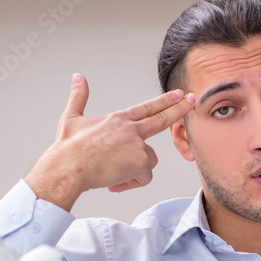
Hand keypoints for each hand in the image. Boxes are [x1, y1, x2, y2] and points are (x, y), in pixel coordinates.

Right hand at [25, 73, 195, 211]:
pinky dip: (132, 182)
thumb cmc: (68, 147)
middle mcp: (131, 129)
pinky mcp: (140, 162)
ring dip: (136, 169)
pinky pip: (144, 177)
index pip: (148, 107)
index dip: (165, 101)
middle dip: (180, 109)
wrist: (69, 167)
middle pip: (163, 118)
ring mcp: (137, 145)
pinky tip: (116, 183)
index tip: (179, 94)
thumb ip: (78, 97)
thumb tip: (78, 77)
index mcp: (119, 119)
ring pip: (149, 159)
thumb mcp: (71, 117)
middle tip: (193, 100)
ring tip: (113, 174)